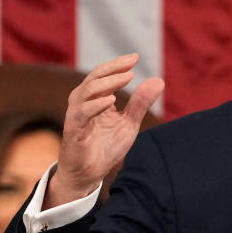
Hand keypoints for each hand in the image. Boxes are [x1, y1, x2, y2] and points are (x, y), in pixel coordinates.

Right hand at [45, 54, 163, 207]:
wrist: (88, 175)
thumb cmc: (105, 147)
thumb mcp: (128, 124)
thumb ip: (140, 103)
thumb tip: (159, 80)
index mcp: (95, 100)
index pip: (103, 75)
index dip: (118, 65)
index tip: (135, 57)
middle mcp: (82, 104)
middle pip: (93, 78)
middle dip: (112, 69)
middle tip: (130, 63)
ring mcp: (76, 117)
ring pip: (84, 92)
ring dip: (106, 83)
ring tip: (126, 77)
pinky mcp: (72, 132)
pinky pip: (80, 114)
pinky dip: (94, 106)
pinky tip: (110, 101)